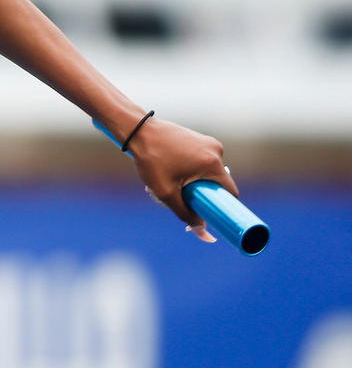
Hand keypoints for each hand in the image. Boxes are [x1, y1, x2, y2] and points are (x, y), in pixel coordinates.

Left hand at [127, 117, 238, 242]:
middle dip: (201, 194)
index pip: (230, 192)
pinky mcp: (199, 139)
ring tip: (170, 182)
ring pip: (208, 172)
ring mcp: (207, 142)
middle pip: (217, 183)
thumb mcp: (166, 192)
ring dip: (193, 182)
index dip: (223, 207)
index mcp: (213, 163)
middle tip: (178, 196)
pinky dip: (190, 170)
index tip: (211, 214)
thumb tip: (205, 235)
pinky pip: (201, 161)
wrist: (137, 131)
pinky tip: (170, 170)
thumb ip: (186, 214)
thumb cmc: (151, 160)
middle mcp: (216, 150)